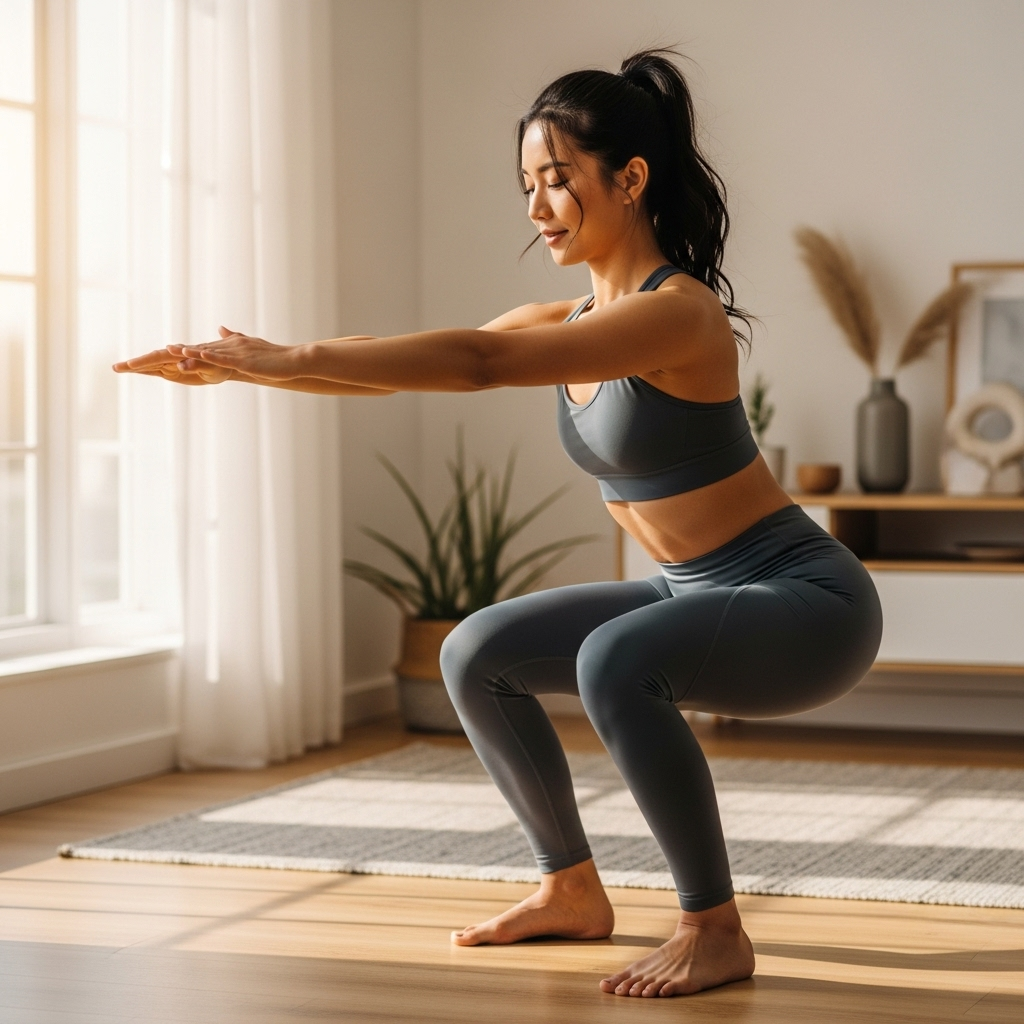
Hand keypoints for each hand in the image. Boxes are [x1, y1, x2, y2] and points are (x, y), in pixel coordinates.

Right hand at [113, 344, 232, 383]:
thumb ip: (196, 365)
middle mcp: (173, 358)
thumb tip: (182, 364)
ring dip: (134, 367)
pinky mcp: (173, 371)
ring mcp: (171, 364)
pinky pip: (155, 370)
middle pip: (150, 360)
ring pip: (150, 365)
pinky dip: (144, 370)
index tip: (132, 365)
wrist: (225, 365)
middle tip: (116, 367)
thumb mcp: (210, 367)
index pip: (160, 357)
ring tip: (117, 368)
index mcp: (181, 355)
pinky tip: (132, 371)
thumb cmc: (220, 366)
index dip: (145, 361)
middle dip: (133, 364)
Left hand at [176, 326, 303, 380]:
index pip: (208, 347)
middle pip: (203, 347)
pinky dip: (207, 356)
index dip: (188, 348)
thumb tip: (221, 328)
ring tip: (171, 351)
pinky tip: (194, 354)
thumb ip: (236, 337)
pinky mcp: (244, 360)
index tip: (171, 349)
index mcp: (234, 344)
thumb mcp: (253, 346)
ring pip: (209, 352)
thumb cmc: (276, 357)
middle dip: (183, 349)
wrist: (294, 359)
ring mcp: (237, 352)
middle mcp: (233, 345)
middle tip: (165, 349)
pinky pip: (222, 358)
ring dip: (190, 352)